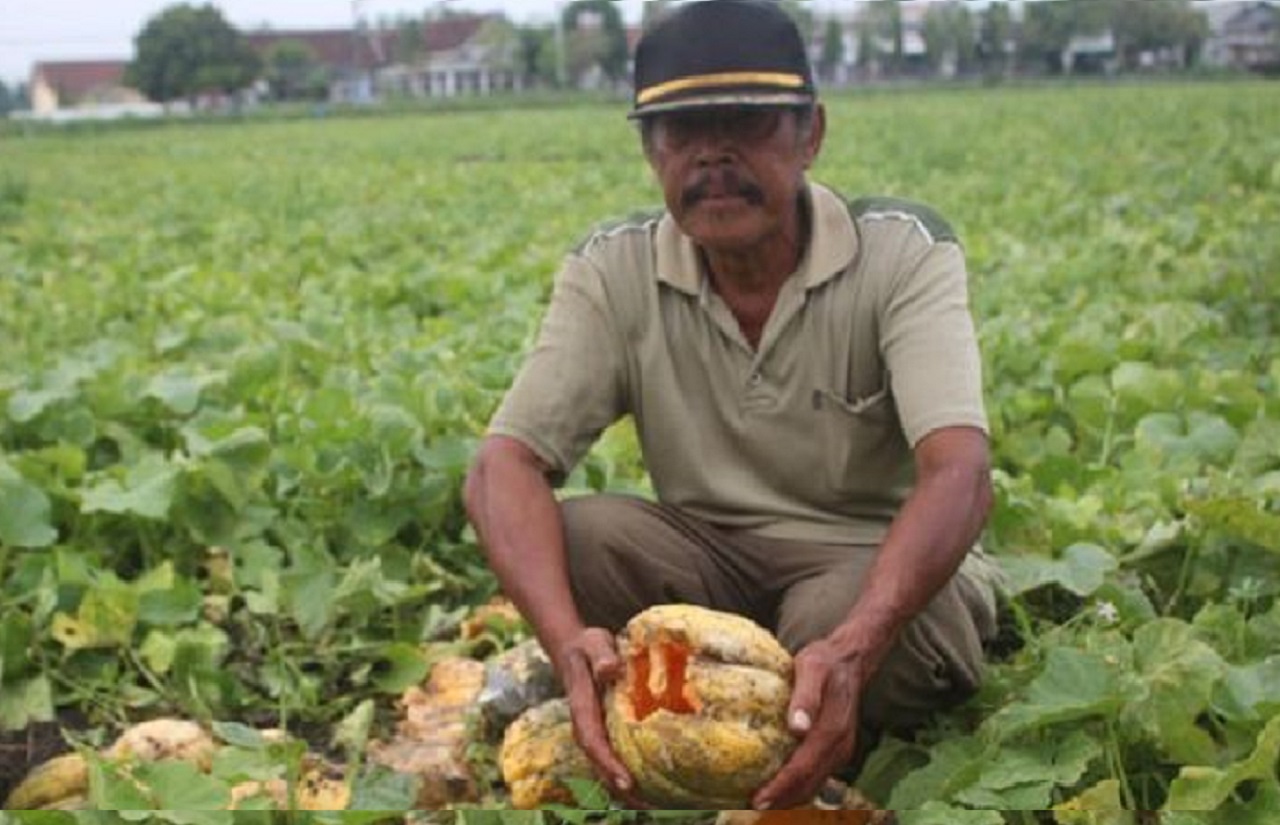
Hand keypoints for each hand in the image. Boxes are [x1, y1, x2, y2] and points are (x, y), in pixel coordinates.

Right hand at [553, 627, 647, 806]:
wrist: (573, 649)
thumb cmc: (587, 646)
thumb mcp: (594, 643)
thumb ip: (602, 656)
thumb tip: (610, 670)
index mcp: (583, 710)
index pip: (595, 742)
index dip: (609, 764)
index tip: (628, 782)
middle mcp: (587, 728)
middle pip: (601, 765)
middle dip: (623, 789)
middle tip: (650, 808)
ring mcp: (594, 733)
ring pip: (607, 768)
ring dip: (628, 790)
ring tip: (656, 808)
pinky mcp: (604, 734)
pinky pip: (615, 760)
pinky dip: (630, 776)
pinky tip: (652, 789)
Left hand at [752, 638, 862, 810]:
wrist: (849, 660)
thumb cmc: (824, 662)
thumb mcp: (811, 668)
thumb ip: (805, 697)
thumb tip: (797, 727)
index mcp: (831, 730)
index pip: (803, 767)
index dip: (781, 787)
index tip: (758, 800)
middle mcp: (840, 745)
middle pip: (809, 783)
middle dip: (782, 800)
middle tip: (752, 810)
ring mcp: (841, 750)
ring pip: (815, 784)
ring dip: (791, 799)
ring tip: (763, 805)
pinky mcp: (838, 750)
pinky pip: (819, 776)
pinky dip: (800, 788)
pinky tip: (781, 790)